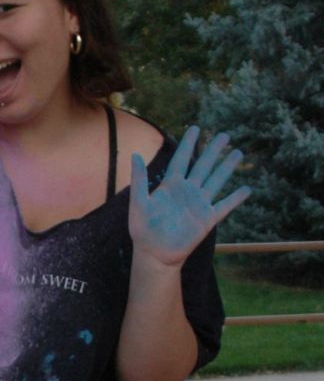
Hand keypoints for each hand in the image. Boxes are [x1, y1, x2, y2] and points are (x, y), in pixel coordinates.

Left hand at [129, 126, 250, 267]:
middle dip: (213, 150)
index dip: (188, 144)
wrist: (155, 252)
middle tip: (224, 134)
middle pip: (203, 166)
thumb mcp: (138, 201)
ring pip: (216, 180)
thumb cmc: (142, 228)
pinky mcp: (207, 219)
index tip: (195, 128)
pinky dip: (235, 198)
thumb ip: (139, 179)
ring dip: (227, 167)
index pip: (181, 159)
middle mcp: (186, 191)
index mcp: (169, 185)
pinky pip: (224, 206)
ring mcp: (198, 204)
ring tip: (238, 152)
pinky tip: (247, 189)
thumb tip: (135, 154)